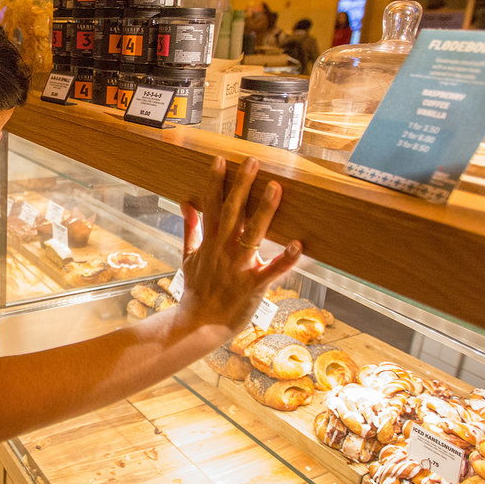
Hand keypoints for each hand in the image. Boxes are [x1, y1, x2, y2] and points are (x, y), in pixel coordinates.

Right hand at [176, 156, 300, 335]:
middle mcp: (223, 250)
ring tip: (275, 187)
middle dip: (242, 185)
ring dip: (265, 210)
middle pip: (232, 212)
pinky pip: (272, 271)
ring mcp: (238, 267)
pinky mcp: (253, 285)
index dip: (215, 182)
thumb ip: (190, 228)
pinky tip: (299, 245)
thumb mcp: (188, 256)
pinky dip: (286, 259)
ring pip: (253, 234)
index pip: (211, 205)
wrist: (199, 323)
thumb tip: (185, 203)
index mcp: (209, 242)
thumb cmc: (197, 289)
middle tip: (252, 162)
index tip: (220, 160)